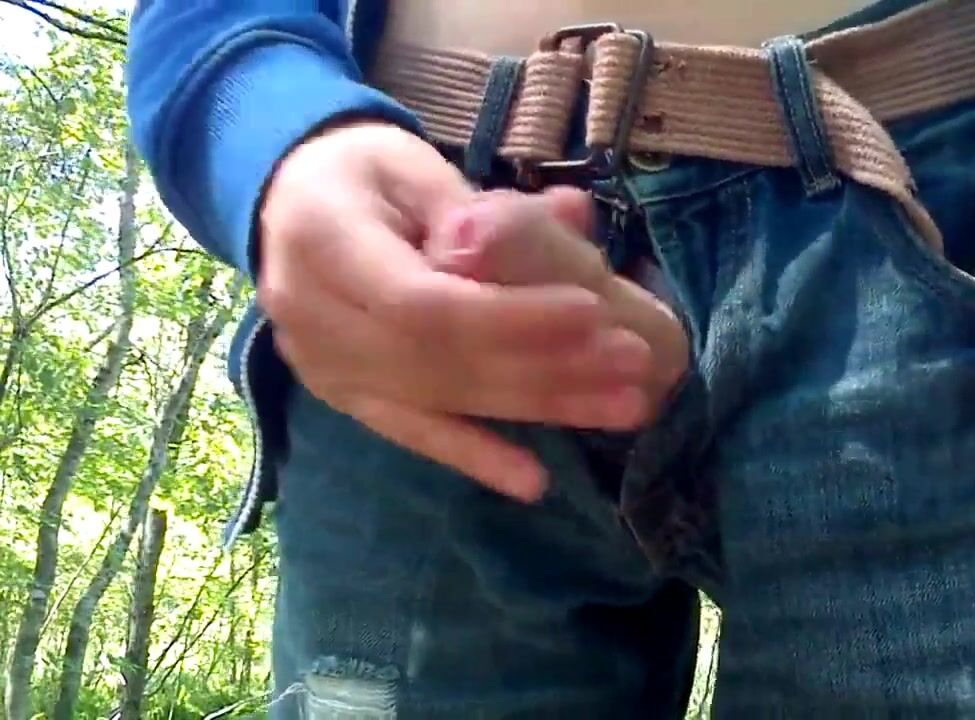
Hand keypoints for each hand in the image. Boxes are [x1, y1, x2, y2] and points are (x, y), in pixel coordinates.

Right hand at [257, 121, 655, 499]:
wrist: (285, 204)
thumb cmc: (360, 174)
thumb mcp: (410, 163)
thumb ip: (482, 204)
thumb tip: (571, 215)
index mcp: (322, 243)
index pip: (425, 302)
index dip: (510, 316)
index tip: (592, 310)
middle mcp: (313, 319)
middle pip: (441, 361)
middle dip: (543, 368)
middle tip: (631, 365)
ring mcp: (323, 369)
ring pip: (439, 400)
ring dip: (534, 408)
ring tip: (619, 407)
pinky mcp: (343, 397)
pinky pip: (414, 433)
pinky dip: (475, 455)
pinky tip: (534, 480)